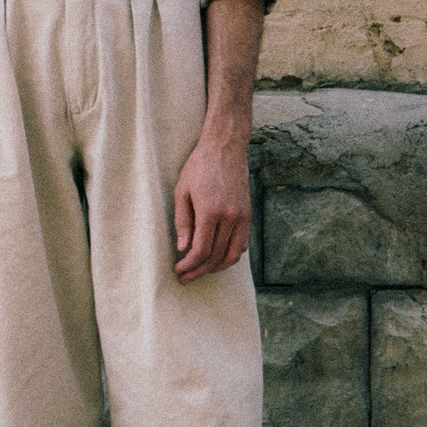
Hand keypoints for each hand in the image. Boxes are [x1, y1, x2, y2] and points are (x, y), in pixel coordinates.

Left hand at [172, 129, 252, 279]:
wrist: (225, 149)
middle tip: (185, 277)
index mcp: (211, 212)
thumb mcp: (182, 191)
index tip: (178, 270)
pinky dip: (230, 255)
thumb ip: (182, 221)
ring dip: (216, 268)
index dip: (189, 265)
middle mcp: (230, 218)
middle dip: (199, 271)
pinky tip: (217, 257)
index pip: (201, 250)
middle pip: (216, 257)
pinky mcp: (248, 215)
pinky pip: (242, 244)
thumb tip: (183, 249)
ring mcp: (242, 217)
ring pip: (233, 255)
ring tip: (200, 271)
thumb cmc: (199, 167)